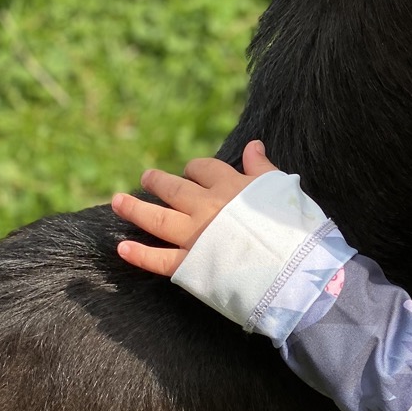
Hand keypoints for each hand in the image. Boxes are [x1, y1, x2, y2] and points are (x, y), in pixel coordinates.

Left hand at [111, 139, 279, 275]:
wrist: (294, 266)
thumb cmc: (293, 228)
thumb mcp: (281, 189)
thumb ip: (262, 169)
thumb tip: (253, 144)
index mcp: (230, 187)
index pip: (206, 169)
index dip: (196, 169)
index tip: (191, 171)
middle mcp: (206, 207)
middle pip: (174, 188)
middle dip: (158, 182)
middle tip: (145, 178)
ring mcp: (195, 235)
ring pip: (157, 218)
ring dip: (135, 209)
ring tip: (118, 201)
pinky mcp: (190, 264)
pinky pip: (159, 259)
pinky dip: (139, 254)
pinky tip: (121, 247)